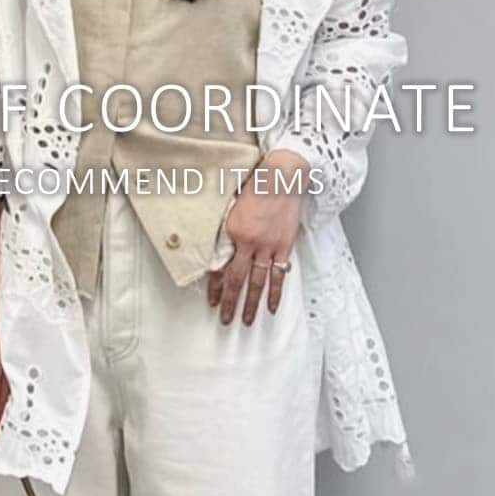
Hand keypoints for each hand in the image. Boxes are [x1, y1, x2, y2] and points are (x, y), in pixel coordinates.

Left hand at [206, 150, 309, 325]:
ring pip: (258, 282)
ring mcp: (268, 246)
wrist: (282, 175)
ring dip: (251, 303)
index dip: (214, 286)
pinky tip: (271, 306)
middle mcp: (249, 242)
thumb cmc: (255, 184)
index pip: (220, 266)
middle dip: (230, 302)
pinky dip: (275, 292)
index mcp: (232, 231)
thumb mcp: (231, 204)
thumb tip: (216, 247)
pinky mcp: (284, 246)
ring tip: (247, 320)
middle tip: (224, 319)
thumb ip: (225, 227)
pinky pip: (279, 274)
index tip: (210, 300)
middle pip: (237, 279)